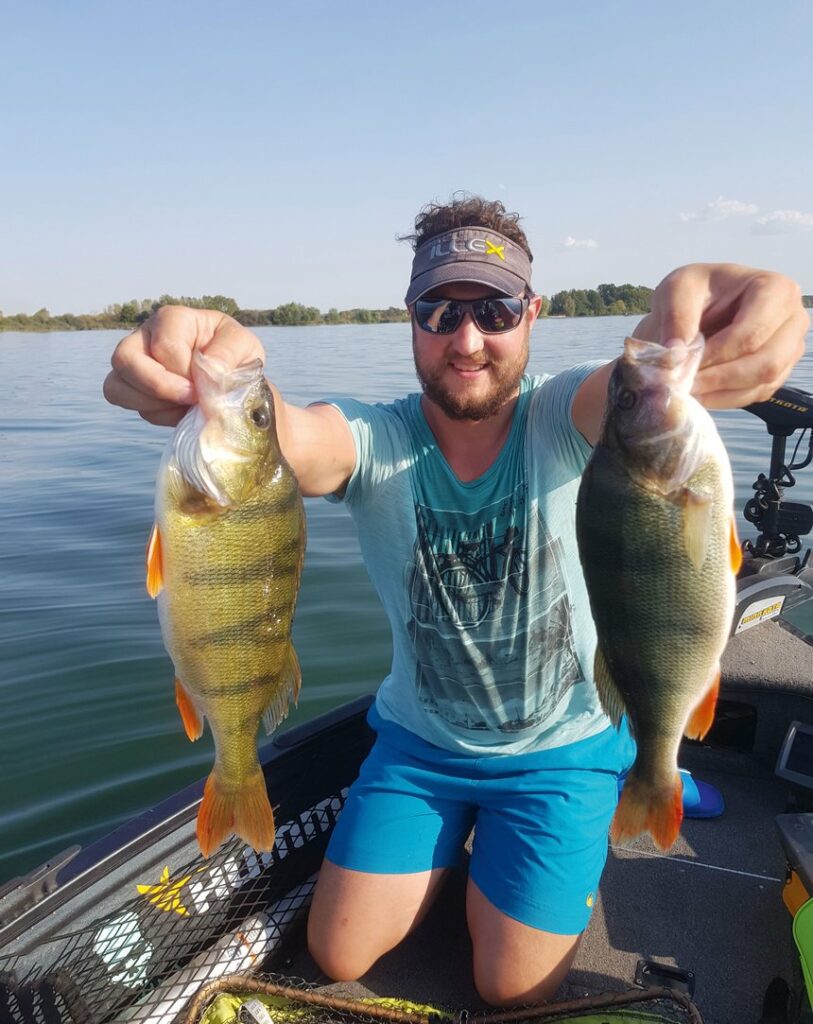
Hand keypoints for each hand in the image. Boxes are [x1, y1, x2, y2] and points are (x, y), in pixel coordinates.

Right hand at [102, 306, 265, 425]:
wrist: (233, 381)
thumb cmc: (235, 357)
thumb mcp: (245, 346)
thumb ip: (229, 352)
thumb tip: (209, 370)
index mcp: (174, 319)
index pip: (165, 346)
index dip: (185, 372)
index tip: (208, 384)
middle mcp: (145, 336)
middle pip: (124, 359)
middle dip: (158, 387)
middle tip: (190, 398)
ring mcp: (134, 363)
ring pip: (116, 386)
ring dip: (153, 404)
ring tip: (186, 406)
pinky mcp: (132, 388)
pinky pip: (127, 405)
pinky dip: (155, 415)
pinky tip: (179, 412)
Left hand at [635, 263, 807, 407]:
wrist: (700, 303)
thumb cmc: (695, 290)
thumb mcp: (677, 289)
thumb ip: (676, 317)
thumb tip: (676, 354)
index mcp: (776, 290)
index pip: (751, 334)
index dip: (716, 354)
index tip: (683, 363)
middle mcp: (793, 320)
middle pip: (766, 363)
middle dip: (720, 378)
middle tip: (685, 383)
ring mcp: (789, 349)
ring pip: (763, 384)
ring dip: (721, 391)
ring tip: (688, 387)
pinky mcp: (778, 372)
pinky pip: (756, 395)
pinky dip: (724, 398)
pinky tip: (700, 392)